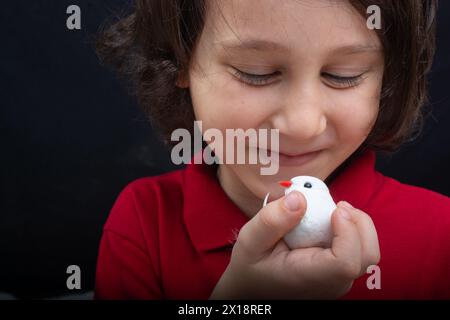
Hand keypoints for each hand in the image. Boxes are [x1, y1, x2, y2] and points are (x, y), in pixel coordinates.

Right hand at [209, 191, 379, 298]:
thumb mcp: (251, 240)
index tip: (335, 209)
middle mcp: (330, 284)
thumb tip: (299, 198)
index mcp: (309, 277)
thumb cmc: (251, 265)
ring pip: (366, 252)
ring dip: (356, 226)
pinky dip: (352, 231)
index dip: (349, 232)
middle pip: (366, 255)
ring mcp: (338, 281)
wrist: (253, 287)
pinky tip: (331, 222)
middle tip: (338, 205)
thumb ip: (272, 220)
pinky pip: (358, 251)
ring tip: (333, 211)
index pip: (346, 261)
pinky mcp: (339, 274)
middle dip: (359, 224)